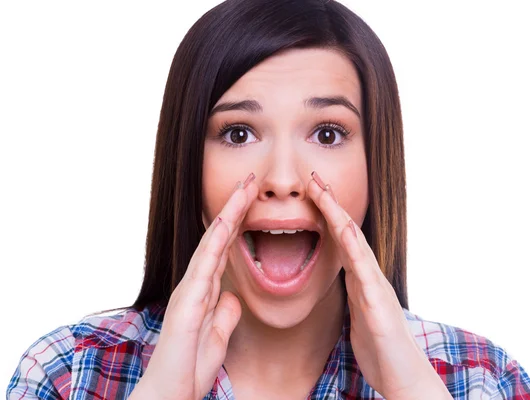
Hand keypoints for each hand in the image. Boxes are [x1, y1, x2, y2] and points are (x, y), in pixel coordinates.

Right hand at [128, 174, 257, 399]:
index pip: (225, 248)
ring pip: (211, 242)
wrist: (170, 391)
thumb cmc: (189, 366)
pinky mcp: (188, 300)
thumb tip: (233, 296)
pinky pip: (204, 263)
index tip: (253, 202)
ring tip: (244, 188)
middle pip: (218, 238)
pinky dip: (215, 240)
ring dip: (228, 213)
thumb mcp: (217, 336)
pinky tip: (226, 220)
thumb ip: (224, 314)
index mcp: (205, 291)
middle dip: (235, 208)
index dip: (239, 224)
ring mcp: (190, 288)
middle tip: (250, 181)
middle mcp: (196, 283)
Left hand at [307, 172, 451, 399]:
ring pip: (356, 245)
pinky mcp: (378, 305)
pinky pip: (364, 272)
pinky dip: (354, 248)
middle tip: (314, 179)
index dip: (327, 215)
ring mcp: (375, 288)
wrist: (402, 374)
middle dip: (331, 205)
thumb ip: (353, 291)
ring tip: (324, 193)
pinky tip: (344, 230)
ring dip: (340, 217)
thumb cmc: (379, 346)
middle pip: (348, 234)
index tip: (312, 192)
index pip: (342, 240)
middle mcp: (369, 277)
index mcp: (361, 279)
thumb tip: (343, 276)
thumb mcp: (359, 312)